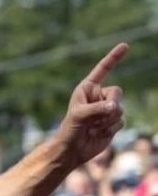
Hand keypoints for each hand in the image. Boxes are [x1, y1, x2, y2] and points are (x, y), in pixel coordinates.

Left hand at [55, 43, 128, 166]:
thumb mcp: (79, 116)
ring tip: (93, 127)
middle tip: (97, 116)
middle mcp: (98, 96)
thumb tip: (115, 107)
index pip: (103, 70)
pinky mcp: (113, 122)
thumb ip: (97, 109)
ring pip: (120, 108)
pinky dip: (110, 129)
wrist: (73, 150)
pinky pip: (121, 121)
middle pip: (117, 92)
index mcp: (87, 89)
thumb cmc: (70, 130)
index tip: (125, 46)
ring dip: (107, 120)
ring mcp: (107, 109)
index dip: (114, 58)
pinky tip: (98, 133)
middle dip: (110, 104)